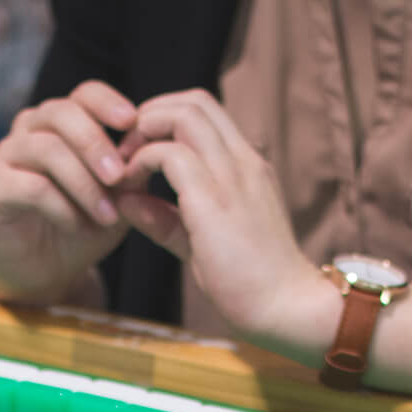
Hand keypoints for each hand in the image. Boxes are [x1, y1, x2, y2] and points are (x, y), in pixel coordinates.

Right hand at [0, 80, 138, 305]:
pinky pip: (30, 186)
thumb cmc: (81, 229)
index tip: (132, 122)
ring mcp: (7, 156)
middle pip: (61, 113)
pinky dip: (61, 206)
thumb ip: (133, 177)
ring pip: (46, 148)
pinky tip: (77, 226)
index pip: (84, 94)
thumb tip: (154, 154)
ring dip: (82, 181)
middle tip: (119, 176)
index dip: (107, 103)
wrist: (42, 273)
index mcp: (62, 123)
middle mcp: (31, 131)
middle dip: (94, 143)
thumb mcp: (117, 202)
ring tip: (107, 214)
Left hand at [116, 89, 334, 356]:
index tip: (138, 155)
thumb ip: (166, 220)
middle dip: (149, 116)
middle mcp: (243, 162)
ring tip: (124, 170)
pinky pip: (170, 156)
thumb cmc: (251, 285)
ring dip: (143, 134)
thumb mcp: (200, 244)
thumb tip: (127, 202)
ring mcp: (233, 176)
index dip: (163, 121)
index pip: (204, 113)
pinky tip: (128, 193)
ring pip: (183, 115)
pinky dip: (141, 164)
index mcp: (245, 168)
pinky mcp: (215, 200)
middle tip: (124, 155)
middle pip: (192, 101)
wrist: (287, 309)